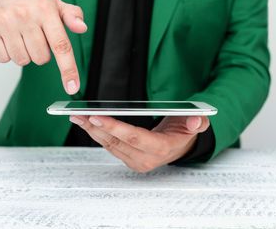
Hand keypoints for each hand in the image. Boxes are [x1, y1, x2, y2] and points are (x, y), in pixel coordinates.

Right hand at [0, 0, 86, 94]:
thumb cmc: (33, 4)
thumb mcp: (56, 5)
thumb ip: (73, 16)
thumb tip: (82, 28)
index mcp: (45, 9)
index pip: (60, 45)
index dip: (68, 69)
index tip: (73, 88)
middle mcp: (25, 15)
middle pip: (41, 58)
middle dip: (41, 53)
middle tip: (36, 38)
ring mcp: (5, 22)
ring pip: (22, 60)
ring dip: (25, 54)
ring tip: (22, 38)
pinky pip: (4, 59)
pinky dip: (8, 54)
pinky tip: (8, 39)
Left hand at [69, 115, 209, 172]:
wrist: (181, 145)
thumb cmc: (185, 131)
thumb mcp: (196, 123)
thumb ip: (197, 122)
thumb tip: (195, 121)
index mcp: (161, 148)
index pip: (134, 137)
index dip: (114, 127)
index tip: (97, 117)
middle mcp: (146, 158)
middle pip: (116, 142)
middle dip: (96, 127)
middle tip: (80, 114)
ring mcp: (135, 160)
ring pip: (109, 145)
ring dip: (91, 130)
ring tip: (77, 116)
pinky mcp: (127, 158)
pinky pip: (109, 146)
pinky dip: (97, 134)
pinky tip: (86, 123)